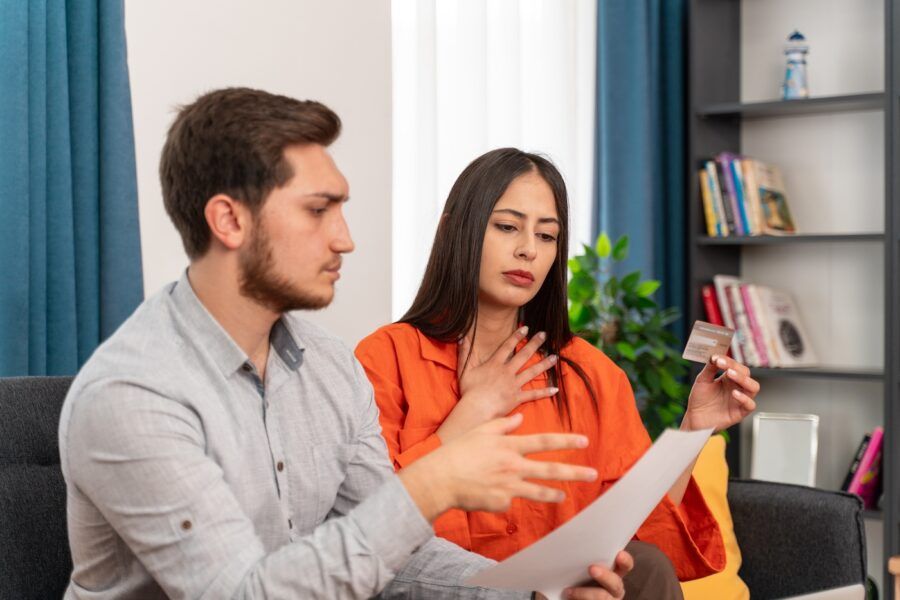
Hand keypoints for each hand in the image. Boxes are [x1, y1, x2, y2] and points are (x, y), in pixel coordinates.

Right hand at [399, 413, 597, 520]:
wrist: (441, 479)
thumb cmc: (458, 452)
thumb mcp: (480, 430)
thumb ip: (502, 424)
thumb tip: (520, 419)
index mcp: (509, 445)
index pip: (544, 441)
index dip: (566, 440)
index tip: (584, 441)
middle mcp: (513, 465)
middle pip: (551, 469)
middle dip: (574, 471)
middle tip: (592, 473)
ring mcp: (509, 486)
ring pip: (539, 491)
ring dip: (554, 493)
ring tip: (564, 495)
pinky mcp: (501, 503)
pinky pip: (508, 501)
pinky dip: (502, 497)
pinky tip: (487, 494)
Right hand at [436, 326, 558, 442]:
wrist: (476, 409)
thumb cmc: (469, 391)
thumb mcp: (464, 369)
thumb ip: (464, 353)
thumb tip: (462, 337)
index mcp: (495, 364)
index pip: (507, 347)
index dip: (517, 336)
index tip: (526, 328)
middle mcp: (507, 372)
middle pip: (523, 355)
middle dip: (535, 344)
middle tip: (545, 335)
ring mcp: (514, 385)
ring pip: (532, 372)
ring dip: (544, 364)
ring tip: (555, 357)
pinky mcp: (517, 398)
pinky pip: (533, 394)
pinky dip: (544, 392)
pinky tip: (555, 388)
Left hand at [535, 550, 633, 599]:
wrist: (568, 593)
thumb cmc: (575, 576)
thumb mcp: (580, 563)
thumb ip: (584, 555)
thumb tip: (573, 536)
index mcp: (614, 572)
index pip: (625, 565)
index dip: (625, 560)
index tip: (619, 554)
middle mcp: (614, 588)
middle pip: (616, 583)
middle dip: (605, 576)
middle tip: (591, 568)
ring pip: (603, 598)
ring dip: (587, 594)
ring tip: (570, 591)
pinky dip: (580, 599)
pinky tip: (568, 595)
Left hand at [682, 354, 758, 431]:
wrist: (694, 418)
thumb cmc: (699, 400)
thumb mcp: (702, 381)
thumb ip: (709, 369)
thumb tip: (715, 356)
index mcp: (729, 378)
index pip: (735, 366)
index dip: (728, 361)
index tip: (717, 358)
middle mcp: (737, 387)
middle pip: (746, 374)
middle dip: (737, 368)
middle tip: (725, 367)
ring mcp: (740, 399)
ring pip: (753, 387)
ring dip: (743, 379)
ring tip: (730, 375)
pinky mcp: (740, 412)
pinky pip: (750, 405)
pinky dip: (744, 398)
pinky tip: (734, 393)